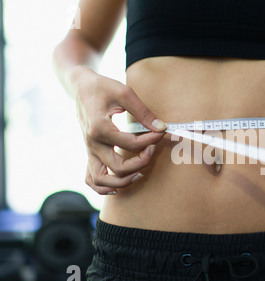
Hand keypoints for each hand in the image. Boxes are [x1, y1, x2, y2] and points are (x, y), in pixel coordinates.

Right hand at [72, 66, 166, 194]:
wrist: (81, 86)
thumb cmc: (103, 87)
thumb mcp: (124, 93)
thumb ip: (143, 112)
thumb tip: (161, 128)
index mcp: (100, 128)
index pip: (131, 144)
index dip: (151, 140)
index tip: (161, 132)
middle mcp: (92, 143)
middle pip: (119, 167)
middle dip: (141, 162)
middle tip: (153, 150)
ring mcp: (88, 150)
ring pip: (101, 180)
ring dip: (123, 181)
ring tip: (140, 173)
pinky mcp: (89, 153)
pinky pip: (90, 178)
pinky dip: (103, 187)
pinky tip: (118, 186)